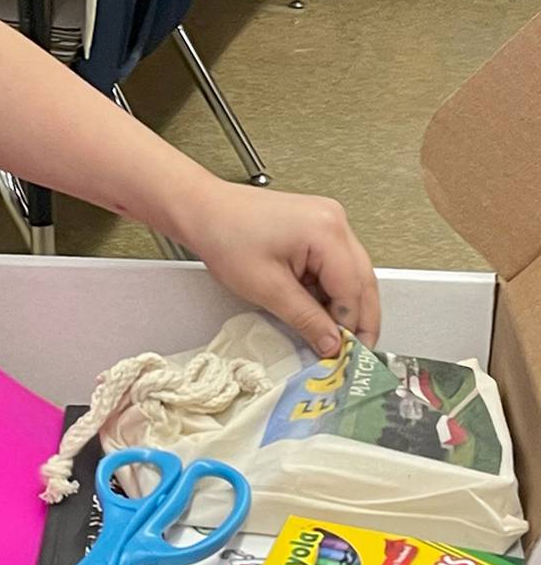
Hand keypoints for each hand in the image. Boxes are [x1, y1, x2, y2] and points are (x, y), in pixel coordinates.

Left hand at [177, 180, 379, 356]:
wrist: (203, 210)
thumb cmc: (225, 235)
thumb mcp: (267, 288)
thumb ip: (306, 320)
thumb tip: (332, 344)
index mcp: (326, 231)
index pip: (355, 290)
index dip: (352, 327)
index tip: (346, 354)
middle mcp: (334, 221)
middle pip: (362, 280)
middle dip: (358, 319)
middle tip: (351, 351)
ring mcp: (327, 221)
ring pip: (352, 274)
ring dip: (343, 306)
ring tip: (331, 335)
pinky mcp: (317, 226)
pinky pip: (336, 264)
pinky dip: (330, 290)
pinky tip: (318, 309)